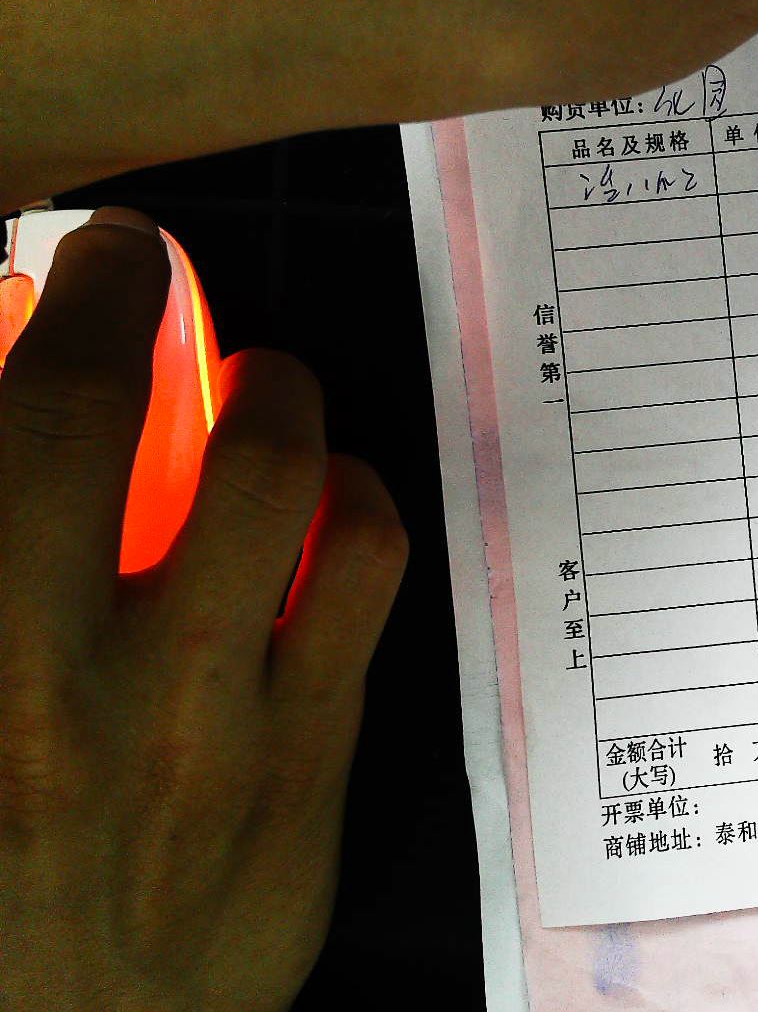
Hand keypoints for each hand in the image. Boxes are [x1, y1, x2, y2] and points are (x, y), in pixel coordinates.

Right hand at [0, 208, 407, 1010]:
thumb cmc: (3, 860)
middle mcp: (57, 686)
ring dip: (275, 400)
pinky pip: (364, 575)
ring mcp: (202, 727)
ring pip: (280, 483)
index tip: (75, 256)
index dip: (50, 302)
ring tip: (261, 396)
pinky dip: (350, 502)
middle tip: (143, 276)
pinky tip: (327, 503)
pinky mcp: (307, 767)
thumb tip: (31, 416)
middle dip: (127, 301)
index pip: (13, 425)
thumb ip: (2, 543)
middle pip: (95, 421)